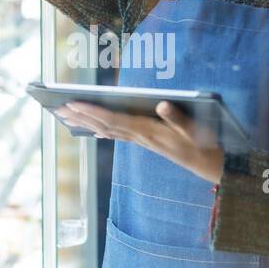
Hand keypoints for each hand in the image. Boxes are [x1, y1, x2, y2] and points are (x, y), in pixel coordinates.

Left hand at [56, 101, 225, 183]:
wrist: (210, 164)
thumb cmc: (203, 144)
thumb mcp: (195, 129)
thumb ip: (179, 118)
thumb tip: (162, 105)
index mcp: (148, 131)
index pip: (114, 119)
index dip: (92, 111)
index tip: (73, 103)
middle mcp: (140, 137)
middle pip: (104, 125)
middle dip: (81, 116)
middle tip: (58, 108)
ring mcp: (142, 140)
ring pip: (108, 130)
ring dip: (86, 122)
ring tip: (67, 115)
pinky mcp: (146, 141)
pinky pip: (118, 134)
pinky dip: (102, 129)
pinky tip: (93, 128)